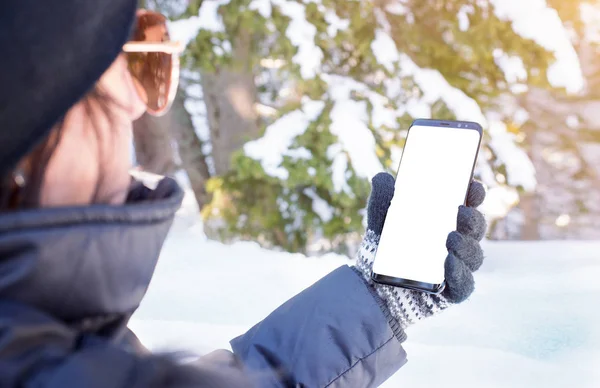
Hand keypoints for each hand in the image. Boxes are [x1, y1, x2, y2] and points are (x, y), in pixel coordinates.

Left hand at [354, 172, 486, 330]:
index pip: (469, 204)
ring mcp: (458, 266)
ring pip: (474, 256)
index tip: (472, 186)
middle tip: (460, 212)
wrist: (375, 282)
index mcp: (447, 220)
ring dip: (466, 246)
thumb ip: (383, 197)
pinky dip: (459, 274)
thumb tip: (381, 178)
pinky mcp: (453, 291)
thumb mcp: (382, 219)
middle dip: (473, 219)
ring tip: (450, 238)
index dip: (475, 194)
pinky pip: (464, 284)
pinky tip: (449, 263)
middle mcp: (458, 242)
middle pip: (476, 229)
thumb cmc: (387, 244)